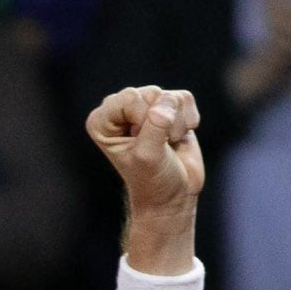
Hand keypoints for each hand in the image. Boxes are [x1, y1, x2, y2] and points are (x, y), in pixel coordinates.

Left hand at [87, 83, 202, 217]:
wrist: (172, 196)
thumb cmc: (152, 181)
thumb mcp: (148, 157)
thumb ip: (155, 126)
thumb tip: (168, 103)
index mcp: (102, 121)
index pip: (131, 98)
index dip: (143, 123)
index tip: (140, 147)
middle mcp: (120, 109)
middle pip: (151, 93)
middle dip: (161, 123)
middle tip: (155, 147)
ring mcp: (145, 106)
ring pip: (170, 96)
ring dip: (176, 125)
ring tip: (166, 145)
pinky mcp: (169, 107)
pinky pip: (184, 98)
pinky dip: (188, 120)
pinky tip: (177, 138)